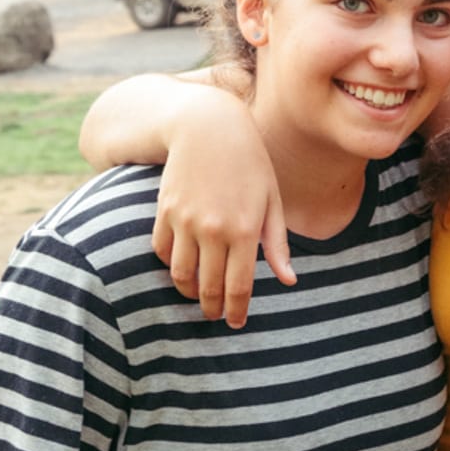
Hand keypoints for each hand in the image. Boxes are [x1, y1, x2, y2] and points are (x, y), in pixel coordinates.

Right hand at [152, 87, 292, 327]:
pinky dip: (170, 265)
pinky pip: (161, 251)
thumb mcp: (272, 200)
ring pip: (180, 274)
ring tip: (200, 295)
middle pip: (208, 287)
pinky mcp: (164, 212)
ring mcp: (185, 221)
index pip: (238, 287)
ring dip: (189, 292)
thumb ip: (277, 244)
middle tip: (216, 316)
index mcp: (245, 230)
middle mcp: (213, 230)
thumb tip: (289, 280)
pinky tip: (183, 267)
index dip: (236, 311)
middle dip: (213, 308)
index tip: (236, 323)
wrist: (209, 127)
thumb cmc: (250, 163)